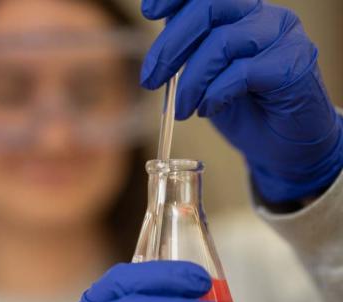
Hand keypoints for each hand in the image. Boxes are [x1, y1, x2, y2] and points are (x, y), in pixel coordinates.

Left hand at [140, 0, 342, 202]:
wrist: (281, 145)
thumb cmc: (246, 111)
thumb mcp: (209, 80)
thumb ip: (192, 58)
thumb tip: (160, 50)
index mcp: (243, 15)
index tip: (149, 12)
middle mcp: (265, 17)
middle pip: (210, 7)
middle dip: (171, 46)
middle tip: (150, 80)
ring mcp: (283, 37)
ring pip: (223, 42)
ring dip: (191, 81)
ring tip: (182, 110)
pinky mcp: (293, 64)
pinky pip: (242, 72)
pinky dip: (215, 94)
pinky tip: (207, 110)